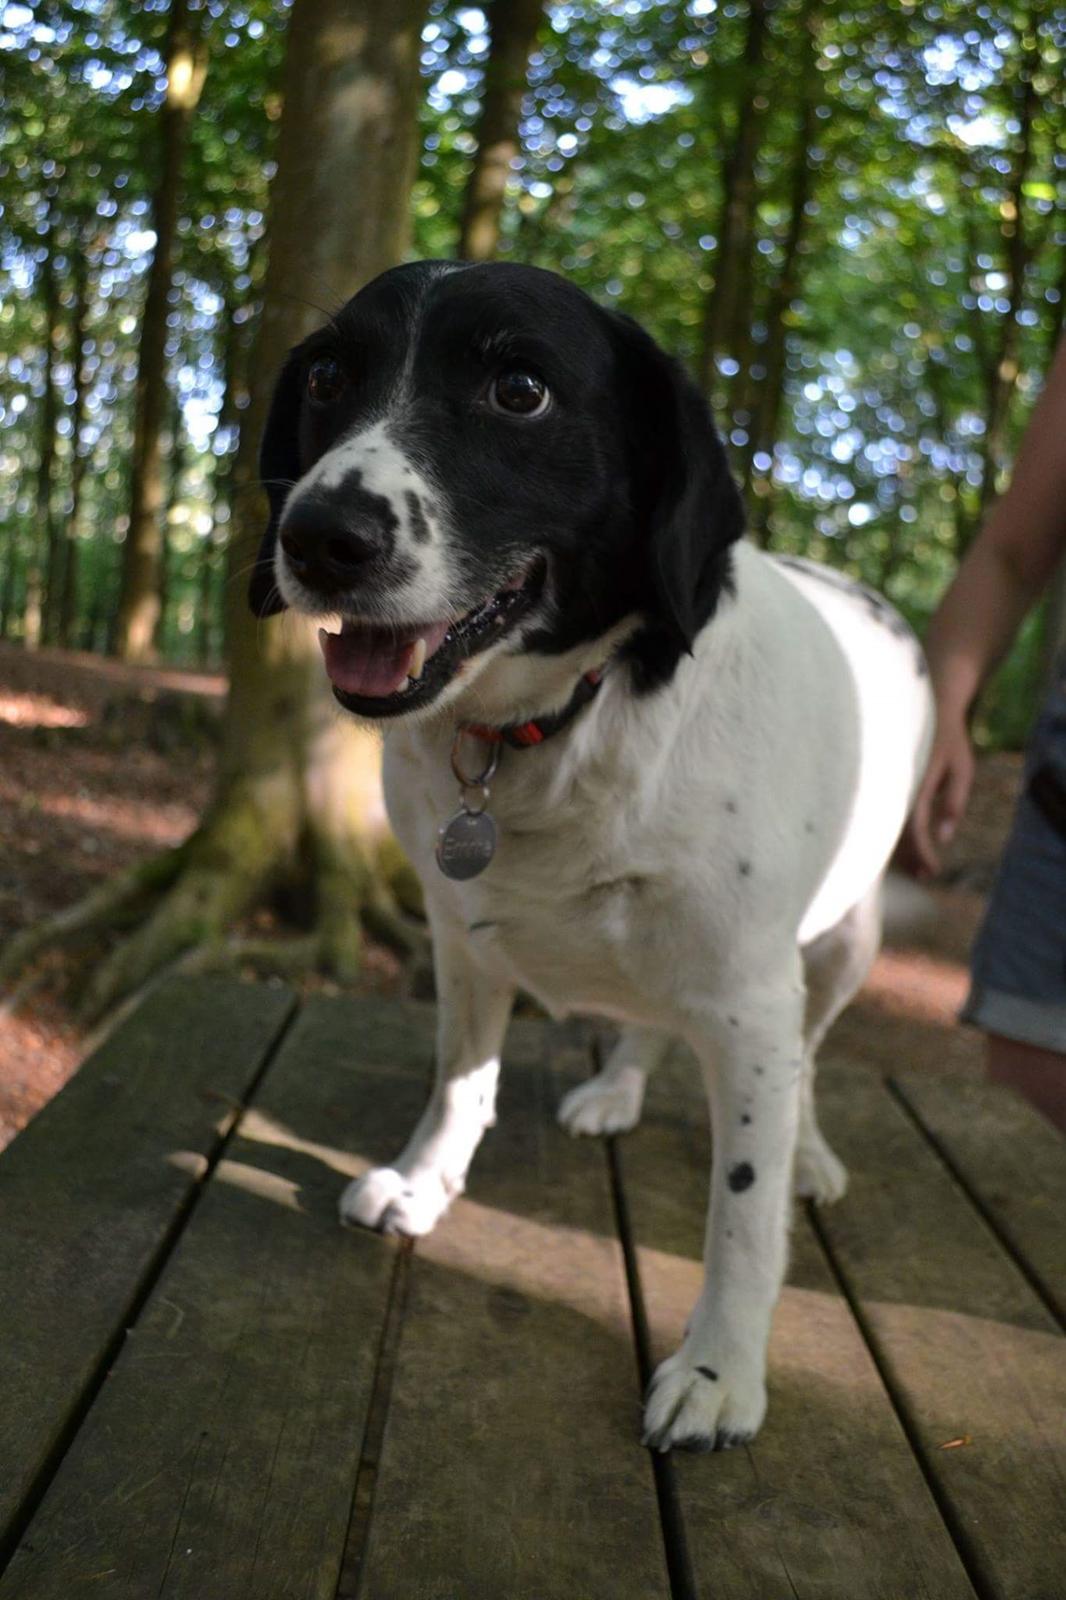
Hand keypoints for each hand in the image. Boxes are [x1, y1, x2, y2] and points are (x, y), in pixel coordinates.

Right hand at [898, 718, 974, 878]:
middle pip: (896, 831)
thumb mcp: (961, 769)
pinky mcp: (887, 783)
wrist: (926, 705)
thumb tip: (944, 837)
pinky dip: (897, 832)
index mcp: (915, 782)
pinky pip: (888, 813)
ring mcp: (888, 784)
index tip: (933, 871)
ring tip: (918, 868)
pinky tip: (907, 845)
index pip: (914, 827)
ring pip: (888, 824)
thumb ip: (954, 802)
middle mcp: (896, 785)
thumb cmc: (948, 738)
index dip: (922, 852)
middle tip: (925, 877)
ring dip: (902, 849)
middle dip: (910, 857)